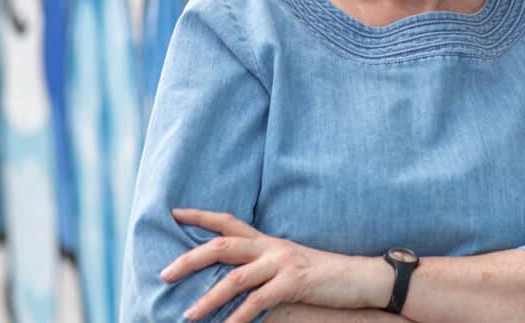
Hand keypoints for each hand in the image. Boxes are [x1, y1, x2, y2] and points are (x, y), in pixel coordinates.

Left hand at [162, 208, 382, 321]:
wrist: (360, 277)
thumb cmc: (322, 276)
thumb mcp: (288, 264)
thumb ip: (261, 267)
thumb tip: (230, 279)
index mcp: (267, 240)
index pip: (228, 221)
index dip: (200, 216)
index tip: (174, 213)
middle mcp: (271, 246)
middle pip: (223, 245)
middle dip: (190, 258)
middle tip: (164, 273)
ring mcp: (282, 263)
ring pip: (235, 278)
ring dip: (208, 298)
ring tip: (187, 315)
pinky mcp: (294, 283)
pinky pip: (259, 300)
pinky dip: (239, 317)